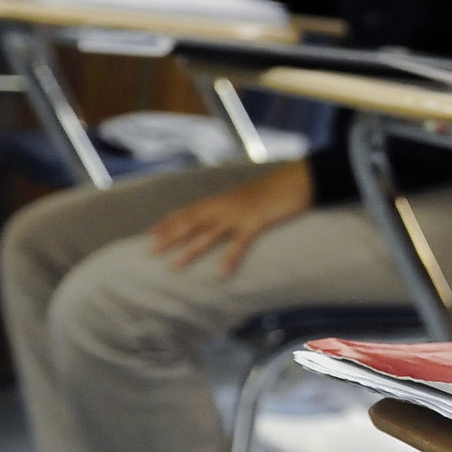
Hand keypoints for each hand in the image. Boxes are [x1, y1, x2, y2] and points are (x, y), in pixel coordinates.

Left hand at [147, 162, 312, 276]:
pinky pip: (240, 243)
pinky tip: (220, 274)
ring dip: (191, 249)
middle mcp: (227, 205)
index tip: (150, 233)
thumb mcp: (250, 196)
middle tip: (152, 251)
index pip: (190, 210)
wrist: (301, 178)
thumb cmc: (277, 188)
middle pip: (193, 221)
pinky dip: (229, 259)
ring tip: (175, 265)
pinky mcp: (258, 221)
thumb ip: (235, 206)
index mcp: (224, 199)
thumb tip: (223, 219)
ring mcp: (241, 213)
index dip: (169, 221)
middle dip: (171, 236)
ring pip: (210, 233)